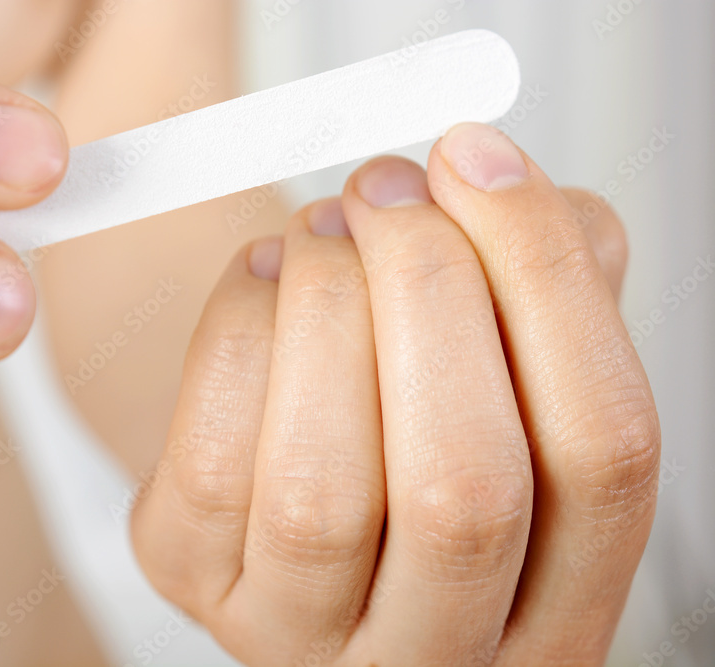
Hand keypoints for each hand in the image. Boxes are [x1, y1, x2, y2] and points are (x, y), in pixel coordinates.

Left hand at [132, 123, 658, 664]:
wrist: (275, 440)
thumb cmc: (404, 404)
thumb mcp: (501, 360)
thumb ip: (542, 288)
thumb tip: (508, 196)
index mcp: (553, 604)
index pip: (603, 455)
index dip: (547, 283)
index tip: (481, 160)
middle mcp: (434, 646)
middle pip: (462, 488)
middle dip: (424, 290)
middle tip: (386, 187)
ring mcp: (299, 632)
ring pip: (320, 489)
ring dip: (324, 308)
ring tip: (323, 229)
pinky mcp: (193, 579)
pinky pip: (209, 458)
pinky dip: (238, 329)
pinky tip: (264, 278)